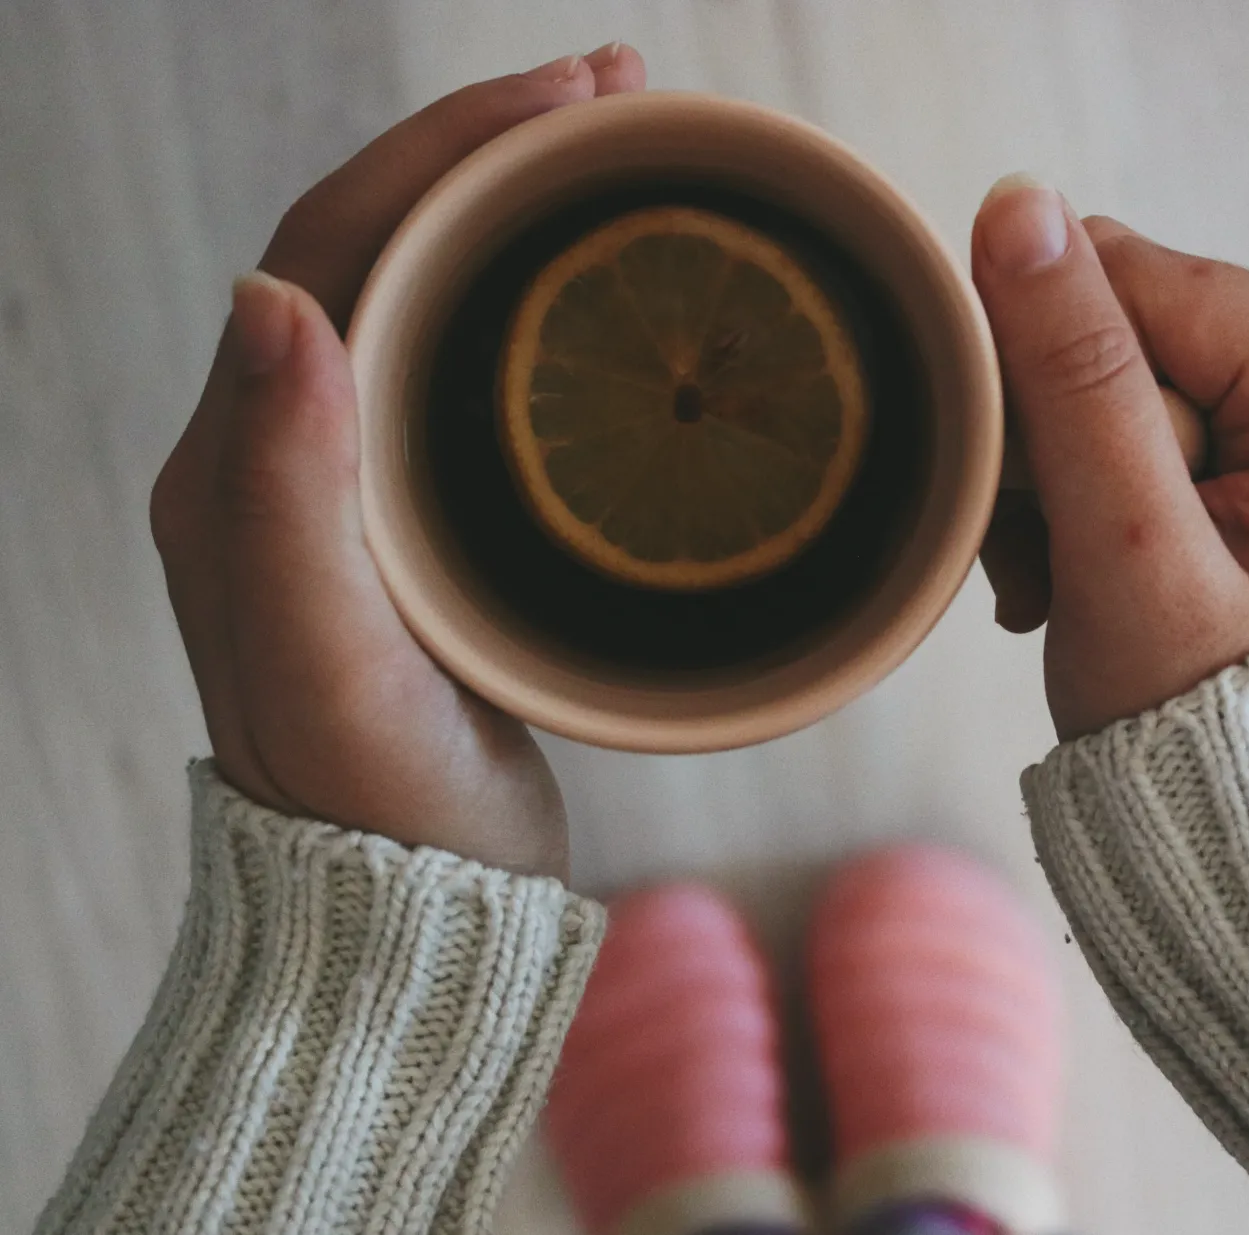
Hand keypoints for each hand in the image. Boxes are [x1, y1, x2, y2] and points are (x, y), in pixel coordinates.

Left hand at [148, 46, 645, 877]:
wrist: (414, 906)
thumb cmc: (377, 802)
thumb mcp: (329, 658)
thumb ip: (288, 491)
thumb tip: (272, 295)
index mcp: (245, 458)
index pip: (334, 242)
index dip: (445, 148)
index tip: (570, 98)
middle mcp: (291, 447)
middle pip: (386, 242)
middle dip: (497, 147)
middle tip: (625, 91)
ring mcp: (364, 480)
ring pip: (436, 295)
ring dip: (526, 209)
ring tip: (632, 153)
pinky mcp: (431, 519)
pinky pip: (480, 368)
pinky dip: (548, 297)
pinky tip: (622, 292)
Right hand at [973, 179, 1248, 739]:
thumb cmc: (1213, 730)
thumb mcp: (1131, 548)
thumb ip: (1074, 378)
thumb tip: (1019, 204)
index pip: (1138, 283)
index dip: (1050, 377)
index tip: (1044, 499)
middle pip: (1118, 332)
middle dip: (1055, 448)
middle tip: (1061, 564)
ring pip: (1098, 387)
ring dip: (1050, 489)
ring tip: (1068, 589)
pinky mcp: (1247, 473)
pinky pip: (1115, 435)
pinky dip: (1071, 509)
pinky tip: (1075, 586)